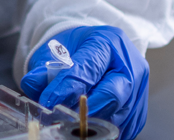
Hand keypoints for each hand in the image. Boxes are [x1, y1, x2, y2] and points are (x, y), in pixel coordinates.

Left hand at [21, 26, 148, 139]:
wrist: (99, 53)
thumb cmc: (78, 50)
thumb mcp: (56, 50)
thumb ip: (44, 68)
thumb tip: (32, 84)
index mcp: (109, 42)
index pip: (88, 68)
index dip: (67, 88)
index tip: (48, 102)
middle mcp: (130, 64)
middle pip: (113, 94)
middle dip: (87, 111)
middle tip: (64, 119)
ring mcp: (140, 88)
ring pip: (120, 115)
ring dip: (95, 124)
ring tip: (72, 126)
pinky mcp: (140, 108)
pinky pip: (126, 127)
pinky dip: (107, 131)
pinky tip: (90, 131)